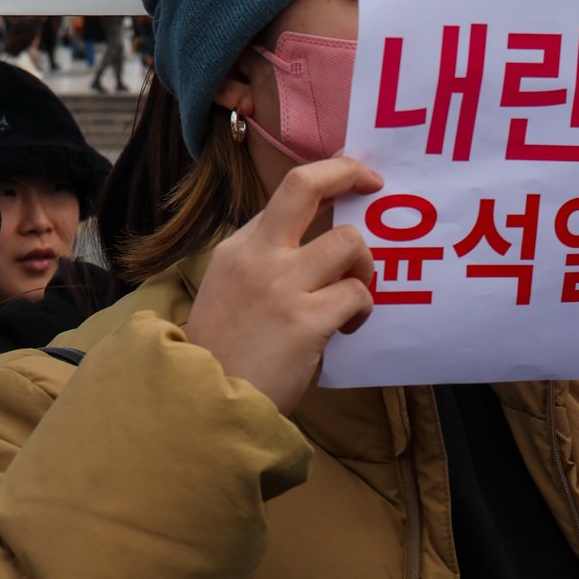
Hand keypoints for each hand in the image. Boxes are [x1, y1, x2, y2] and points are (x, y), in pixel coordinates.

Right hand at [183, 157, 382, 415]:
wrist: (205, 406)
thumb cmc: (225, 353)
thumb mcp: (229, 290)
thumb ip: (265, 262)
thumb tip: (318, 241)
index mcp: (239, 247)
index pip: (288, 192)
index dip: (328, 175)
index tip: (352, 173)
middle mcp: (258, 256)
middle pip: (305, 185)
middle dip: (347, 172)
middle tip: (373, 183)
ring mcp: (281, 286)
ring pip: (349, 243)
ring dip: (364, 266)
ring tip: (354, 294)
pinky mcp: (305, 322)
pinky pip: (356, 295)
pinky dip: (362, 309)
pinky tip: (349, 327)